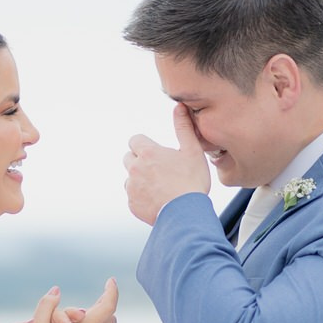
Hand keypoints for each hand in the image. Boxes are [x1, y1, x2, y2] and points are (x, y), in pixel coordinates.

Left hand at [124, 103, 210, 224]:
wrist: (186, 214)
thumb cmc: (192, 183)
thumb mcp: (192, 151)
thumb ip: (183, 128)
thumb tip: (179, 107)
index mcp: (148, 153)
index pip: (135, 140)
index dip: (145, 145)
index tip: (155, 153)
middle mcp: (135, 169)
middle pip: (129, 158)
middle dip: (140, 161)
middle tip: (159, 170)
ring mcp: (132, 188)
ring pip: (130, 178)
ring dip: (140, 180)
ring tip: (160, 187)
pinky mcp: (132, 205)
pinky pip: (133, 197)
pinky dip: (142, 197)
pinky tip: (158, 200)